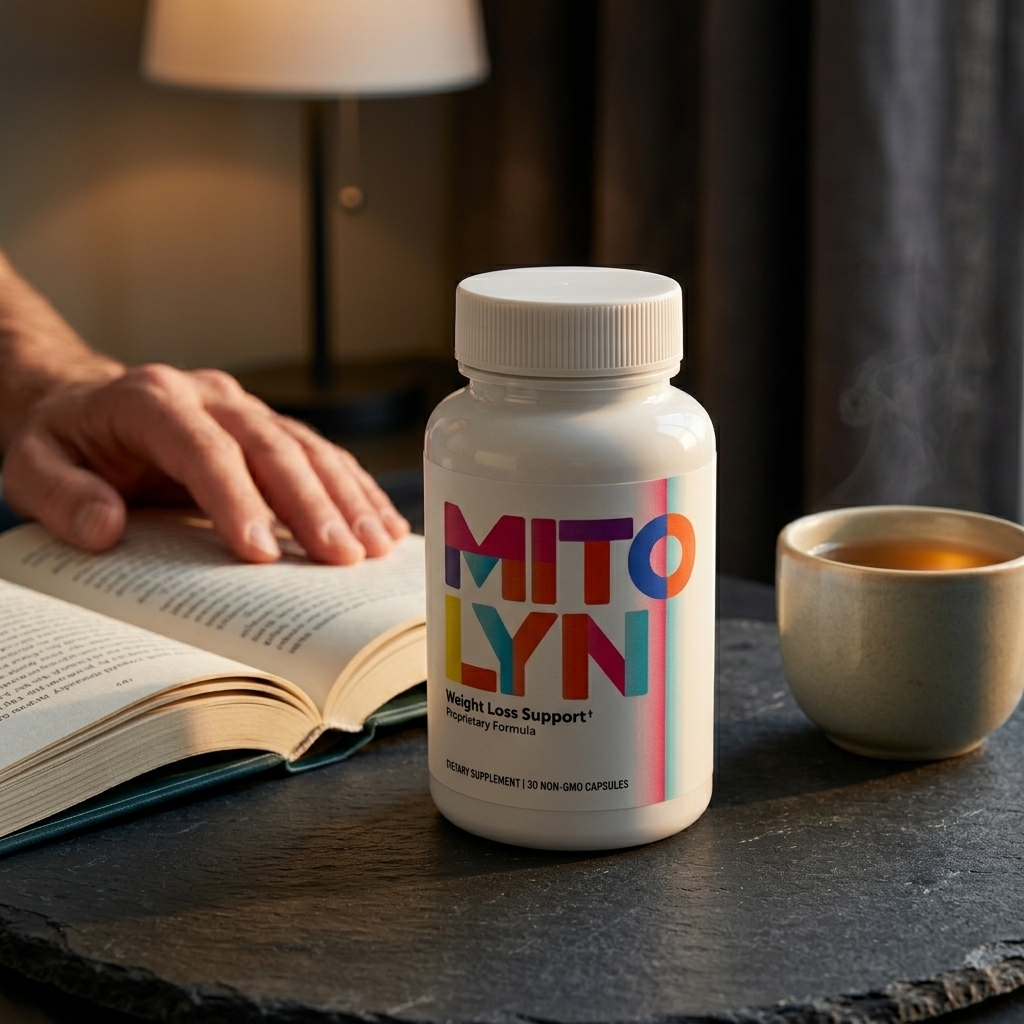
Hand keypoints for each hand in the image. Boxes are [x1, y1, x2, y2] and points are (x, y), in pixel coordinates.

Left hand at [1, 364, 410, 563]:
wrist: (84, 401)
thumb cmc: (65, 442)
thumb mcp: (30, 468)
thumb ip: (58, 496)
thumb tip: (104, 528)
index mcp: (150, 399)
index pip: (203, 448)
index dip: (236, 498)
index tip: (261, 552)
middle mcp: (208, 396)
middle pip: (271, 445)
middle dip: (312, 503)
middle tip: (343, 557)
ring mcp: (244, 408)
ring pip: (307, 447)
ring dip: (347, 497)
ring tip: (376, 546)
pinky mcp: (268, 428)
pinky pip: (320, 454)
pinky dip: (354, 489)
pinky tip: (383, 524)